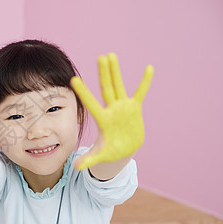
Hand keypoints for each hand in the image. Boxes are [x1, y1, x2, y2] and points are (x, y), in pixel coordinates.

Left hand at [70, 53, 153, 169]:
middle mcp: (112, 109)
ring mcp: (123, 107)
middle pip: (107, 88)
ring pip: (119, 86)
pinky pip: (140, 93)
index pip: (91, 104)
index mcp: (103, 119)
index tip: (74, 80)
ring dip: (116, 72)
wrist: (124, 149)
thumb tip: (75, 168)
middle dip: (104, 73)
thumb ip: (89, 159)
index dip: (84, 93)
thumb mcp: (100, 155)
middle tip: (101, 57)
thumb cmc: (110, 151)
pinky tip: (149, 68)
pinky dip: (145, 82)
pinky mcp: (134, 108)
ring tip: (111, 55)